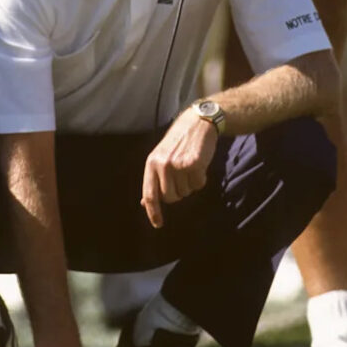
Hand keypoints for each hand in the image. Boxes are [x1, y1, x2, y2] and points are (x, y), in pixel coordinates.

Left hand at [141, 109, 217, 227]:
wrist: (197, 122)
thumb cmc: (179, 142)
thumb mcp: (161, 156)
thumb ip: (154, 179)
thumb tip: (145, 203)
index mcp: (151, 163)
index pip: (150, 194)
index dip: (153, 212)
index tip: (158, 224)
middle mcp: (163, 165)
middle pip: (170, 197)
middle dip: (178, 193)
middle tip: (183, 178)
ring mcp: (178, 165)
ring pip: (186, 192)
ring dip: (190, 184)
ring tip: (190, 167)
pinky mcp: (194, 164)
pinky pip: (198, 184)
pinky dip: (201, 179)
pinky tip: (199, 165)